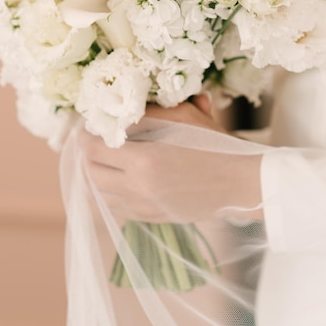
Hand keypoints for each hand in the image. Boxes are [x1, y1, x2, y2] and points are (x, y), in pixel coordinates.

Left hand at [80, 96, 262, 222]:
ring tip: (104, 159)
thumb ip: (149, 111)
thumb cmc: (215, 144)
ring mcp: (143, 207)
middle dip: (88, 154)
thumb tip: (120, 107)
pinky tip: (120, 178)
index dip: (87, 135)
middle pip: (90, 172)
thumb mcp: (184, 117)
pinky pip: (116, 207)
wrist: (238, 183)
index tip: (89, 125)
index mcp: (144, 160)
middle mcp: (138, 188)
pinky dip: (110, 193)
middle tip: (95, 139)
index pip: (94, 148)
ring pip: (99, 194)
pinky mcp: (150, 217)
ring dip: (96, 175)